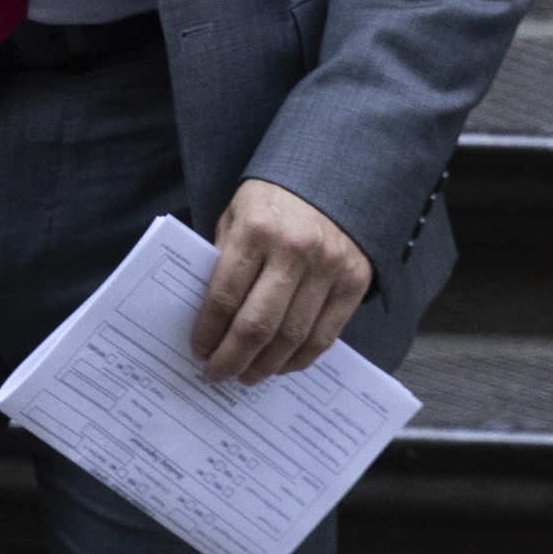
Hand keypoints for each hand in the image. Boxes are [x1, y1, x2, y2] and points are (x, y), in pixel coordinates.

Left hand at [190, 178, 372, 383]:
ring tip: (246, 376)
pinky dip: (300, 358)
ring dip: (266, 365)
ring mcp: (328, 268)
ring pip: (293, 336)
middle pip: (259, 324)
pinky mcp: (354, 282)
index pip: (225, 295)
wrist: (329, 177)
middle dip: (233, 357)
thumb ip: (222, 259)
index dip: (209, 330)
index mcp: (256, 230)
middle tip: (217, 374)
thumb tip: (206, 315)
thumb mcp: (234, 216)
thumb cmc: (270, 202)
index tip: (198, 350)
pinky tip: (281, 366)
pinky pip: (326, 335)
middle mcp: (294, 251)